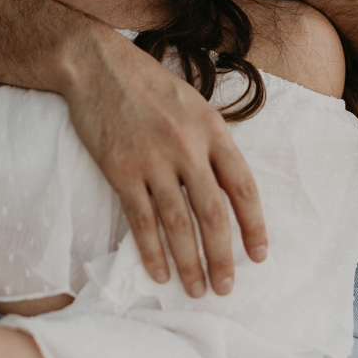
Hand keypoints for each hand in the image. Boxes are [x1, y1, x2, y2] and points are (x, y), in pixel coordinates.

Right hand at [63, 31, 267, 296]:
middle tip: (226, 288)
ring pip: (177, 224)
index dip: (254, 224)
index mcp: (214, 131)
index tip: (260, 255)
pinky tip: (159, 273)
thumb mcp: (195, 104)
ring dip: (189, 262)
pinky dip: (151, 251)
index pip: (243, 187)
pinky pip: (141, 220)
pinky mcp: (121, 171)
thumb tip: (228, 184)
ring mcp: (154, 161)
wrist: (98, 66)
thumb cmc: (150, 85)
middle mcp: (188, 148)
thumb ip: (212, 141)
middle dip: (222, 256)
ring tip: (196, 291)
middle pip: (213, 213)